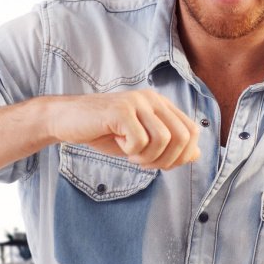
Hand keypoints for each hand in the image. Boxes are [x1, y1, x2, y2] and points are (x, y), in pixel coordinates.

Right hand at [45, 90, 200, 169]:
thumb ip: (169, 147)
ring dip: (148, 157)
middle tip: (144, 163)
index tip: (161, 164)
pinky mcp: (121, 110)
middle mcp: (152, 99)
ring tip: (131, 155)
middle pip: (183, 136)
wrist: (67, 120)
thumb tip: (196, 154)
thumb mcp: (141, 143)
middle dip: (167, 160)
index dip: (182, 155)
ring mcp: (137, 102)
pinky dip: (131, 152)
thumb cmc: (104, 132)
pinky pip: (140, 140)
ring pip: (164, 139)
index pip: (192, 131)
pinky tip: (119, 144)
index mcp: (161, 104)